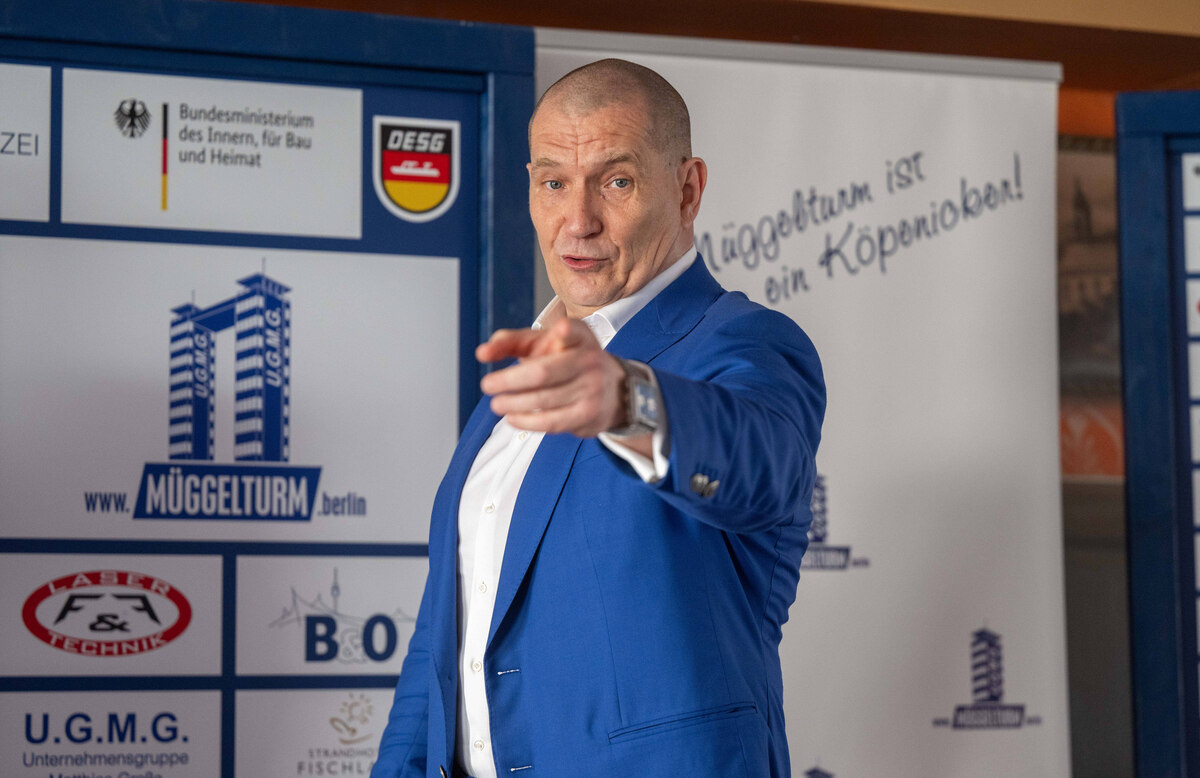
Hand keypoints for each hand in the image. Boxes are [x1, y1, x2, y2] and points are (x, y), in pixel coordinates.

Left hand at [477, 317, 626, 436]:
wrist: (613, 389)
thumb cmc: (567, 360)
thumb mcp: (543, 342)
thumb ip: (511, 341)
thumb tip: (482, 353)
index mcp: (579, 336)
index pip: (573, 331)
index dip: (566, 332)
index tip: (559, 330)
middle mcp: (588, 360)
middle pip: (543, 372)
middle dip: (510, 380)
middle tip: (487, 385)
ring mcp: (591, 389)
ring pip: (544, 400)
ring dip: (514, 404)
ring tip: (497, 404)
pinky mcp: (588, 414)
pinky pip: (552, 421)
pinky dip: (527, 421)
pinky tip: (512, 418)